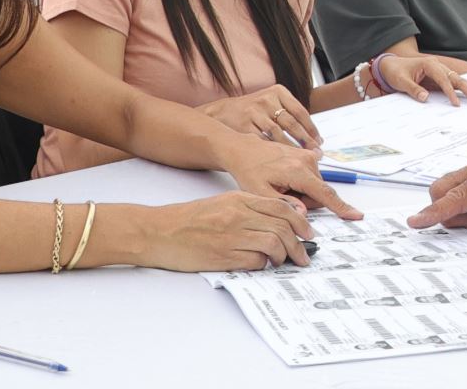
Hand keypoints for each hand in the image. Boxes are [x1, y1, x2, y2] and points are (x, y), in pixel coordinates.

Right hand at [140, 191, 317, 270]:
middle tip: (303, 255)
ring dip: (284, 256)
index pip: (282, 207)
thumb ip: (249, 209)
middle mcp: (238, 214)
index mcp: (239, 199)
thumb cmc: (189, 219)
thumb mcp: (222, 204)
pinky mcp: (222, 255)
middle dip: (299, 243)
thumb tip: (279, 222)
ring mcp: (231, 235)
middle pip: (283, 226)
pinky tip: (262, 265)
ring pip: (274, 243)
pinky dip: (263, 264)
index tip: (308, 233)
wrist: (158, 231)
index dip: (301, 222)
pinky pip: (255, 260)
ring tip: (283, 262)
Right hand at [200, 84, 320, 148]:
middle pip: (291, 123)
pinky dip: (274, 150)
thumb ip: (289, 112)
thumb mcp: (271, 101)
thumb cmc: (252, 110)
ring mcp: (254, 112)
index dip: (311, 128)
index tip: (319, 140)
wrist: (222, 112)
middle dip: (305, 140)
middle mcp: (267, 100)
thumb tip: (312, 133)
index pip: (300, 111)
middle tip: (315, 152)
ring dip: (291, 147)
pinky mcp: (244, 126)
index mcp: (278, 91)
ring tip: (300, 158)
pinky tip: (281, 158)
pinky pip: (263, 141)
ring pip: (278, 134)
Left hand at [218, 131, 361, 220]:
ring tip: (280, 186)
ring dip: (302, 192)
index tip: (356, 215)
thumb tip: (303, 214)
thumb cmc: (249, 171)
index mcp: (297, 171)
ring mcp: (308, 156)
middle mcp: (307, 161)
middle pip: (319, 192)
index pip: (325, 194)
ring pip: (315, 185)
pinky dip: (301, 182)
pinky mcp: (307, 154)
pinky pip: (312, 176)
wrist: (244, 150)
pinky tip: (284, 179)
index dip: (341, 207)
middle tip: (281, 196)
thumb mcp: (260, 193)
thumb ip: (283, 205)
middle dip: (305, 201)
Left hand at [375, 54, 466, 106]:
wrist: (391, 65)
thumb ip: (413, 89)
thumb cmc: (396, 72)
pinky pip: (456, 84)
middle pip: (458, 78)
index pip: (444, 79)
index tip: (456, 104)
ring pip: (460, 80)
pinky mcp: (441, 77)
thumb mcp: (401, 81)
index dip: (451, 92)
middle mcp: (438, 66)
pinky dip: (466, 90)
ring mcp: (441, 71)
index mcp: (430, 64)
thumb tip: (425, 98)